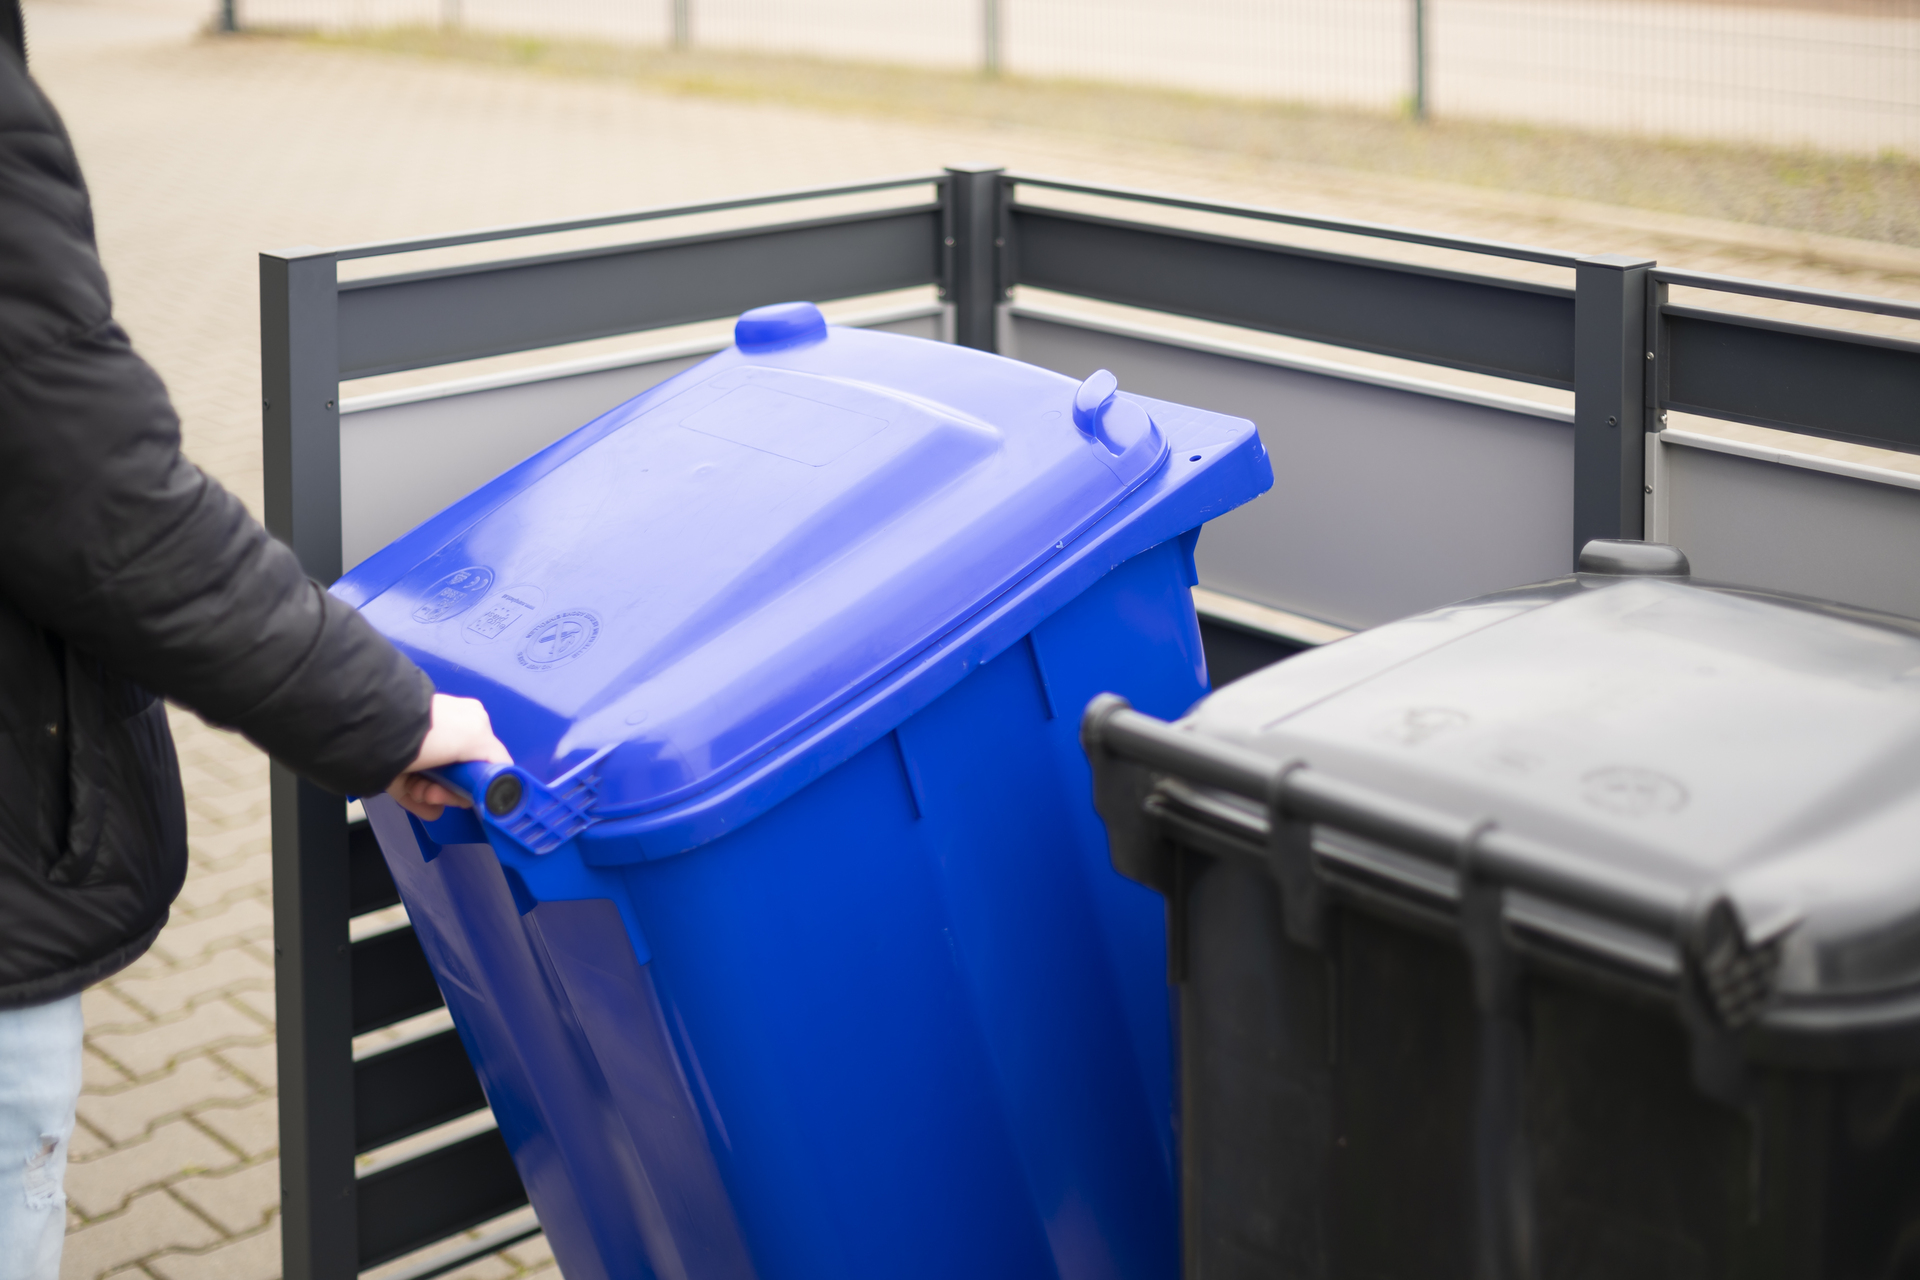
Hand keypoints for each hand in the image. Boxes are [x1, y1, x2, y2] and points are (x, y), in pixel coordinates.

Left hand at [386, 694, 511, 820]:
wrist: (380, 732)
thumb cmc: (431, 730)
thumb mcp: (478, 738)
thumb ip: (498, 760)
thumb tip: (505, 777)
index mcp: (468, 722)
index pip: (482, 759)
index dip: (477, 780)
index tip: (469, 790)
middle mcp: (445, 736)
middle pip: (459, 776)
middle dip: (452, 791)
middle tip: (440, 793)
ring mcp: (421, 752)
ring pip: (437, 786)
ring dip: (433, 797)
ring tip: (423, 793)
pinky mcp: (398, 767)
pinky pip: (413, 791)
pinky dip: (418, 802)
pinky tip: (421, 805)